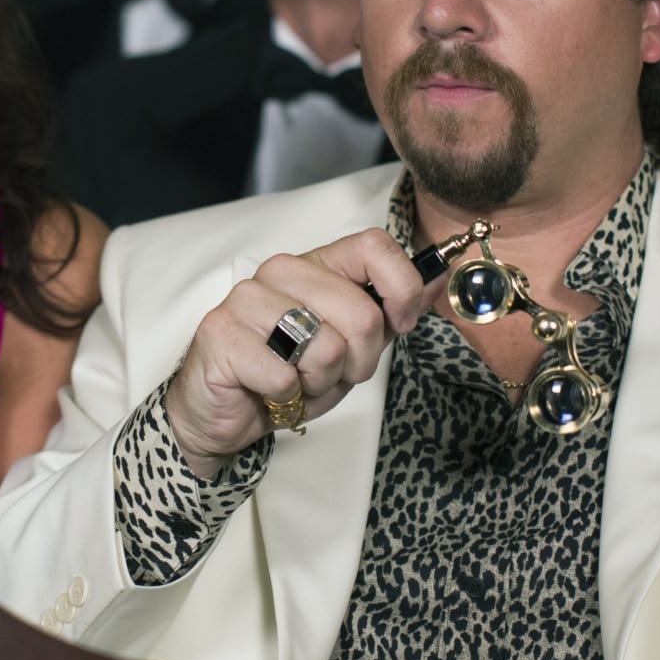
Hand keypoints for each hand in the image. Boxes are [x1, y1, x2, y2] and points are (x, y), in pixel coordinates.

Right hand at [165, 228, 438, 477]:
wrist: (224, 414)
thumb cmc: (289, 374)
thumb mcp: (352, 345)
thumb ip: (391, 310)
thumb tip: (438, 277)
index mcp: (316, 265)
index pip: (373, 246)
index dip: (401, 289)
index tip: (399, 324)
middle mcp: (280, 271)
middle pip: (360, 313)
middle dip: (358, 361)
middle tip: (328, 373)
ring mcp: (246, 299)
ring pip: (325, 345)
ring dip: (320, 381)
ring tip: (296, 381)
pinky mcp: (221, 333)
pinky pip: (284, 375)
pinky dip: (285, 398)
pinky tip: (268, 392)